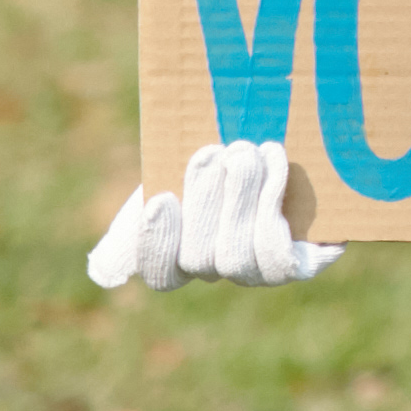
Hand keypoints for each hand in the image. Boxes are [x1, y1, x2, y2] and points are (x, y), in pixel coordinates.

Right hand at [87, 137, 337, 290]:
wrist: (277, 136)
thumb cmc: (215, 160)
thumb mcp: (162, 179)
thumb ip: (131, 221)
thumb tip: (106, 272)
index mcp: (182, 254)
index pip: (160, 274)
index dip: (156, 244)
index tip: (160, 199)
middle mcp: (221, 269)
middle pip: (200, 259)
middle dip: (207, 203)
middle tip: (220, 152)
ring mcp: (262, 271)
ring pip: (240, 259)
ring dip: (243, 201)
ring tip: (250, 152)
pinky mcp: (304, 259)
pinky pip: (283, 258)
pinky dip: (274, 205)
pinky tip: (275, 164)